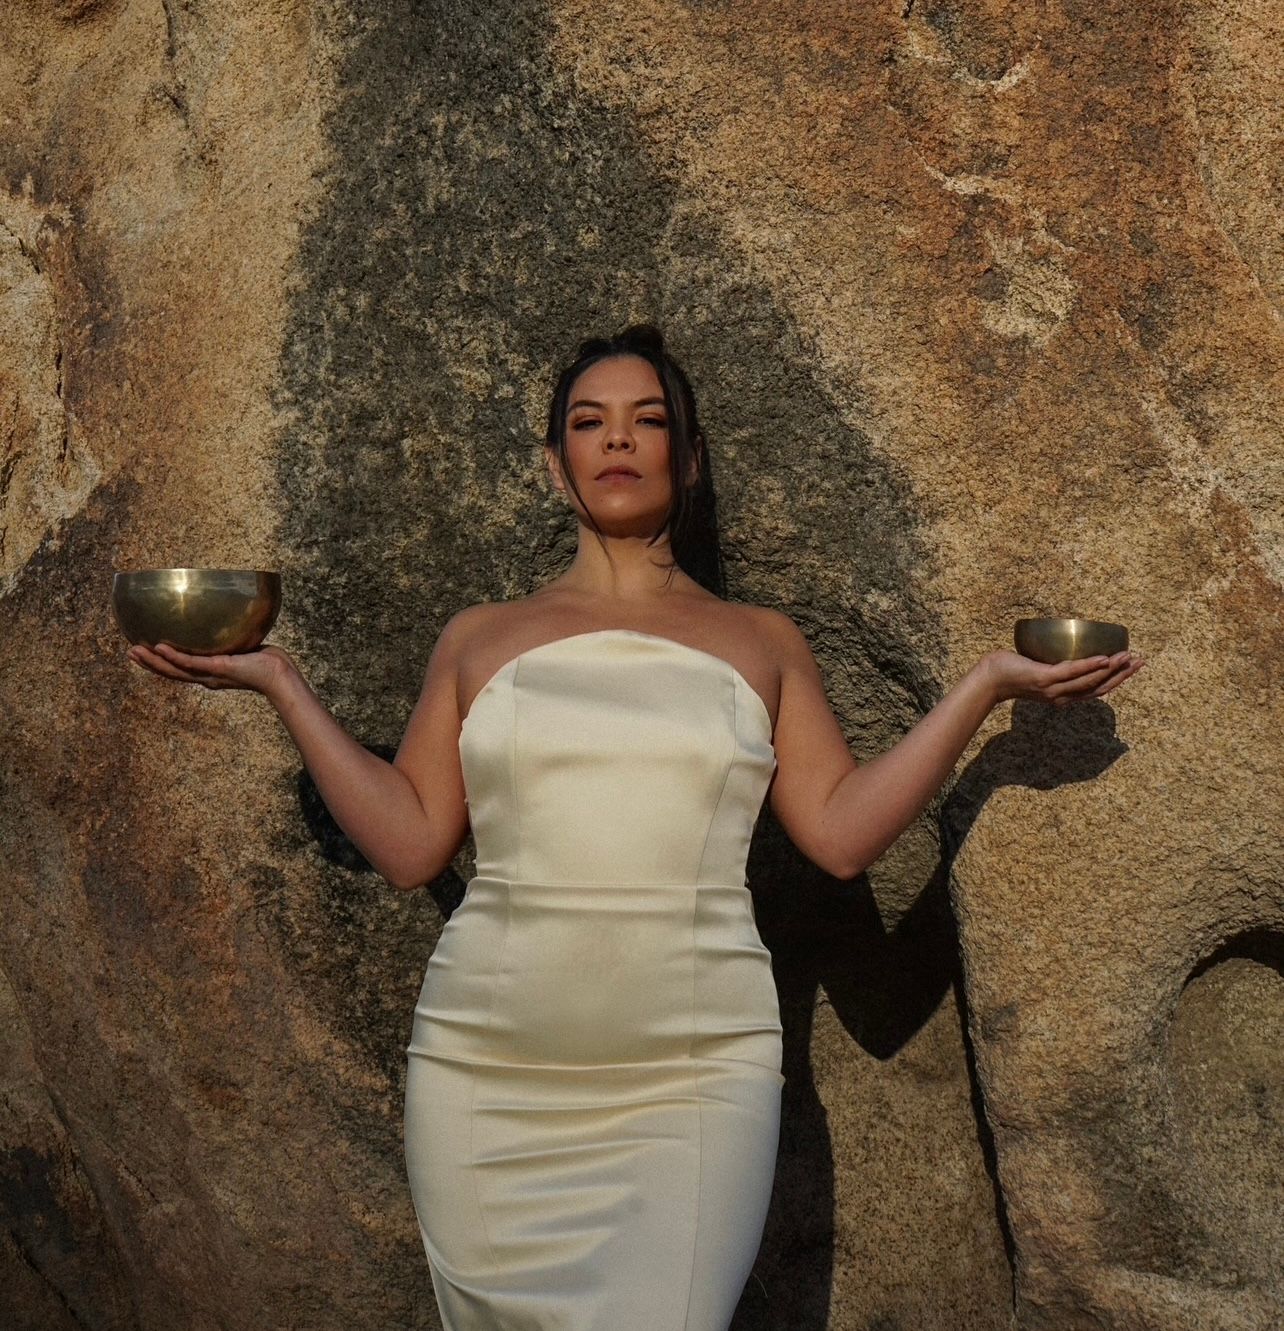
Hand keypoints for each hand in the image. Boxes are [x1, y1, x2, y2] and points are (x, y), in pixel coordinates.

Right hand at [125, 640, 298, 697]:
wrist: (279, 674)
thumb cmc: (266, 661)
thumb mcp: (242, 648)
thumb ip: (229, 640)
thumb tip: (225, 622)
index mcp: (209, 673)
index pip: (178, 669)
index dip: (159, 663)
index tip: (142, 652)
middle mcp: (206, 677)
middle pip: (170, 672)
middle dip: (148, 663)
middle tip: (128, 653)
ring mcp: (211, 674)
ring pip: (175, 670)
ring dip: (153, 661)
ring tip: (134, 651)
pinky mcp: (218, 668)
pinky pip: (191, 663)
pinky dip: (174, 656)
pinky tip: (159, 647)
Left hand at [981, 649, 1144, 707]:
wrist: (988, 679)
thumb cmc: (1011, 671)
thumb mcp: (1039, 669)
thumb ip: (1054, 664)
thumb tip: (1065, 646)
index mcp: (1063, 696)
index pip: (1096, 689)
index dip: (1117, 679)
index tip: (1133, 666)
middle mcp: (1062, 697)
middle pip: (1099, 687)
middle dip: (1122, 675)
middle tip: (1140, 661)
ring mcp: (1054, 689)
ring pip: (1089, 680)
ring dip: (1111, 669)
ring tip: (1127, 657)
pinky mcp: (1044, 679)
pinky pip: (1071, 672)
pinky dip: (1090, 665)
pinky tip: (1104, 657)